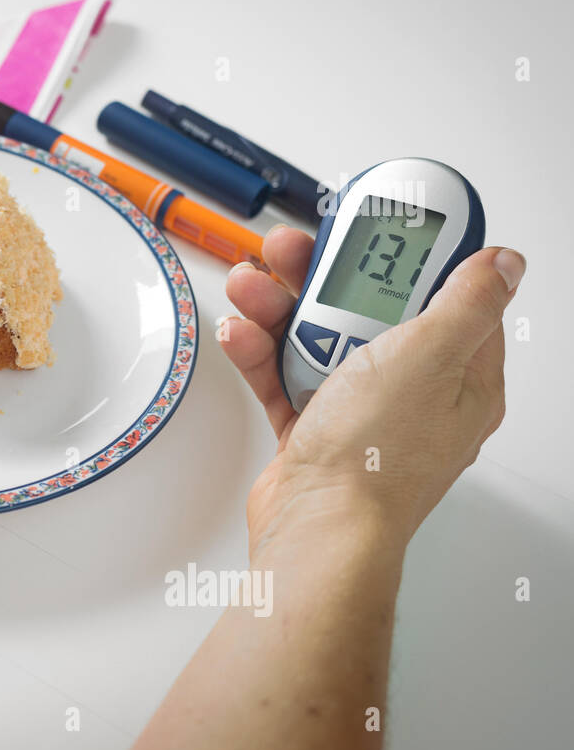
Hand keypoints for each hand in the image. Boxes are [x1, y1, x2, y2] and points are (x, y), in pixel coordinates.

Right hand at [219, 226, 523, 557]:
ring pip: (319, 338)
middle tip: (293, 252)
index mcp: (460, 375)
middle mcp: (413, 393)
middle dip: (324, 277)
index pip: (446, 295)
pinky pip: (285, 376)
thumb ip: (468, 301)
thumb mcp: (432, 355)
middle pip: (371, 310)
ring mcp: (360, 412)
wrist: (317, 525)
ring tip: (253, 289)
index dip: (412, 254)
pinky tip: (245, 335)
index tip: (380, 224)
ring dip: (280, 309)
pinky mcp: (313, 429)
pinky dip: (261, 353)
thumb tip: (504, 264)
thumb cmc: (377, 457)